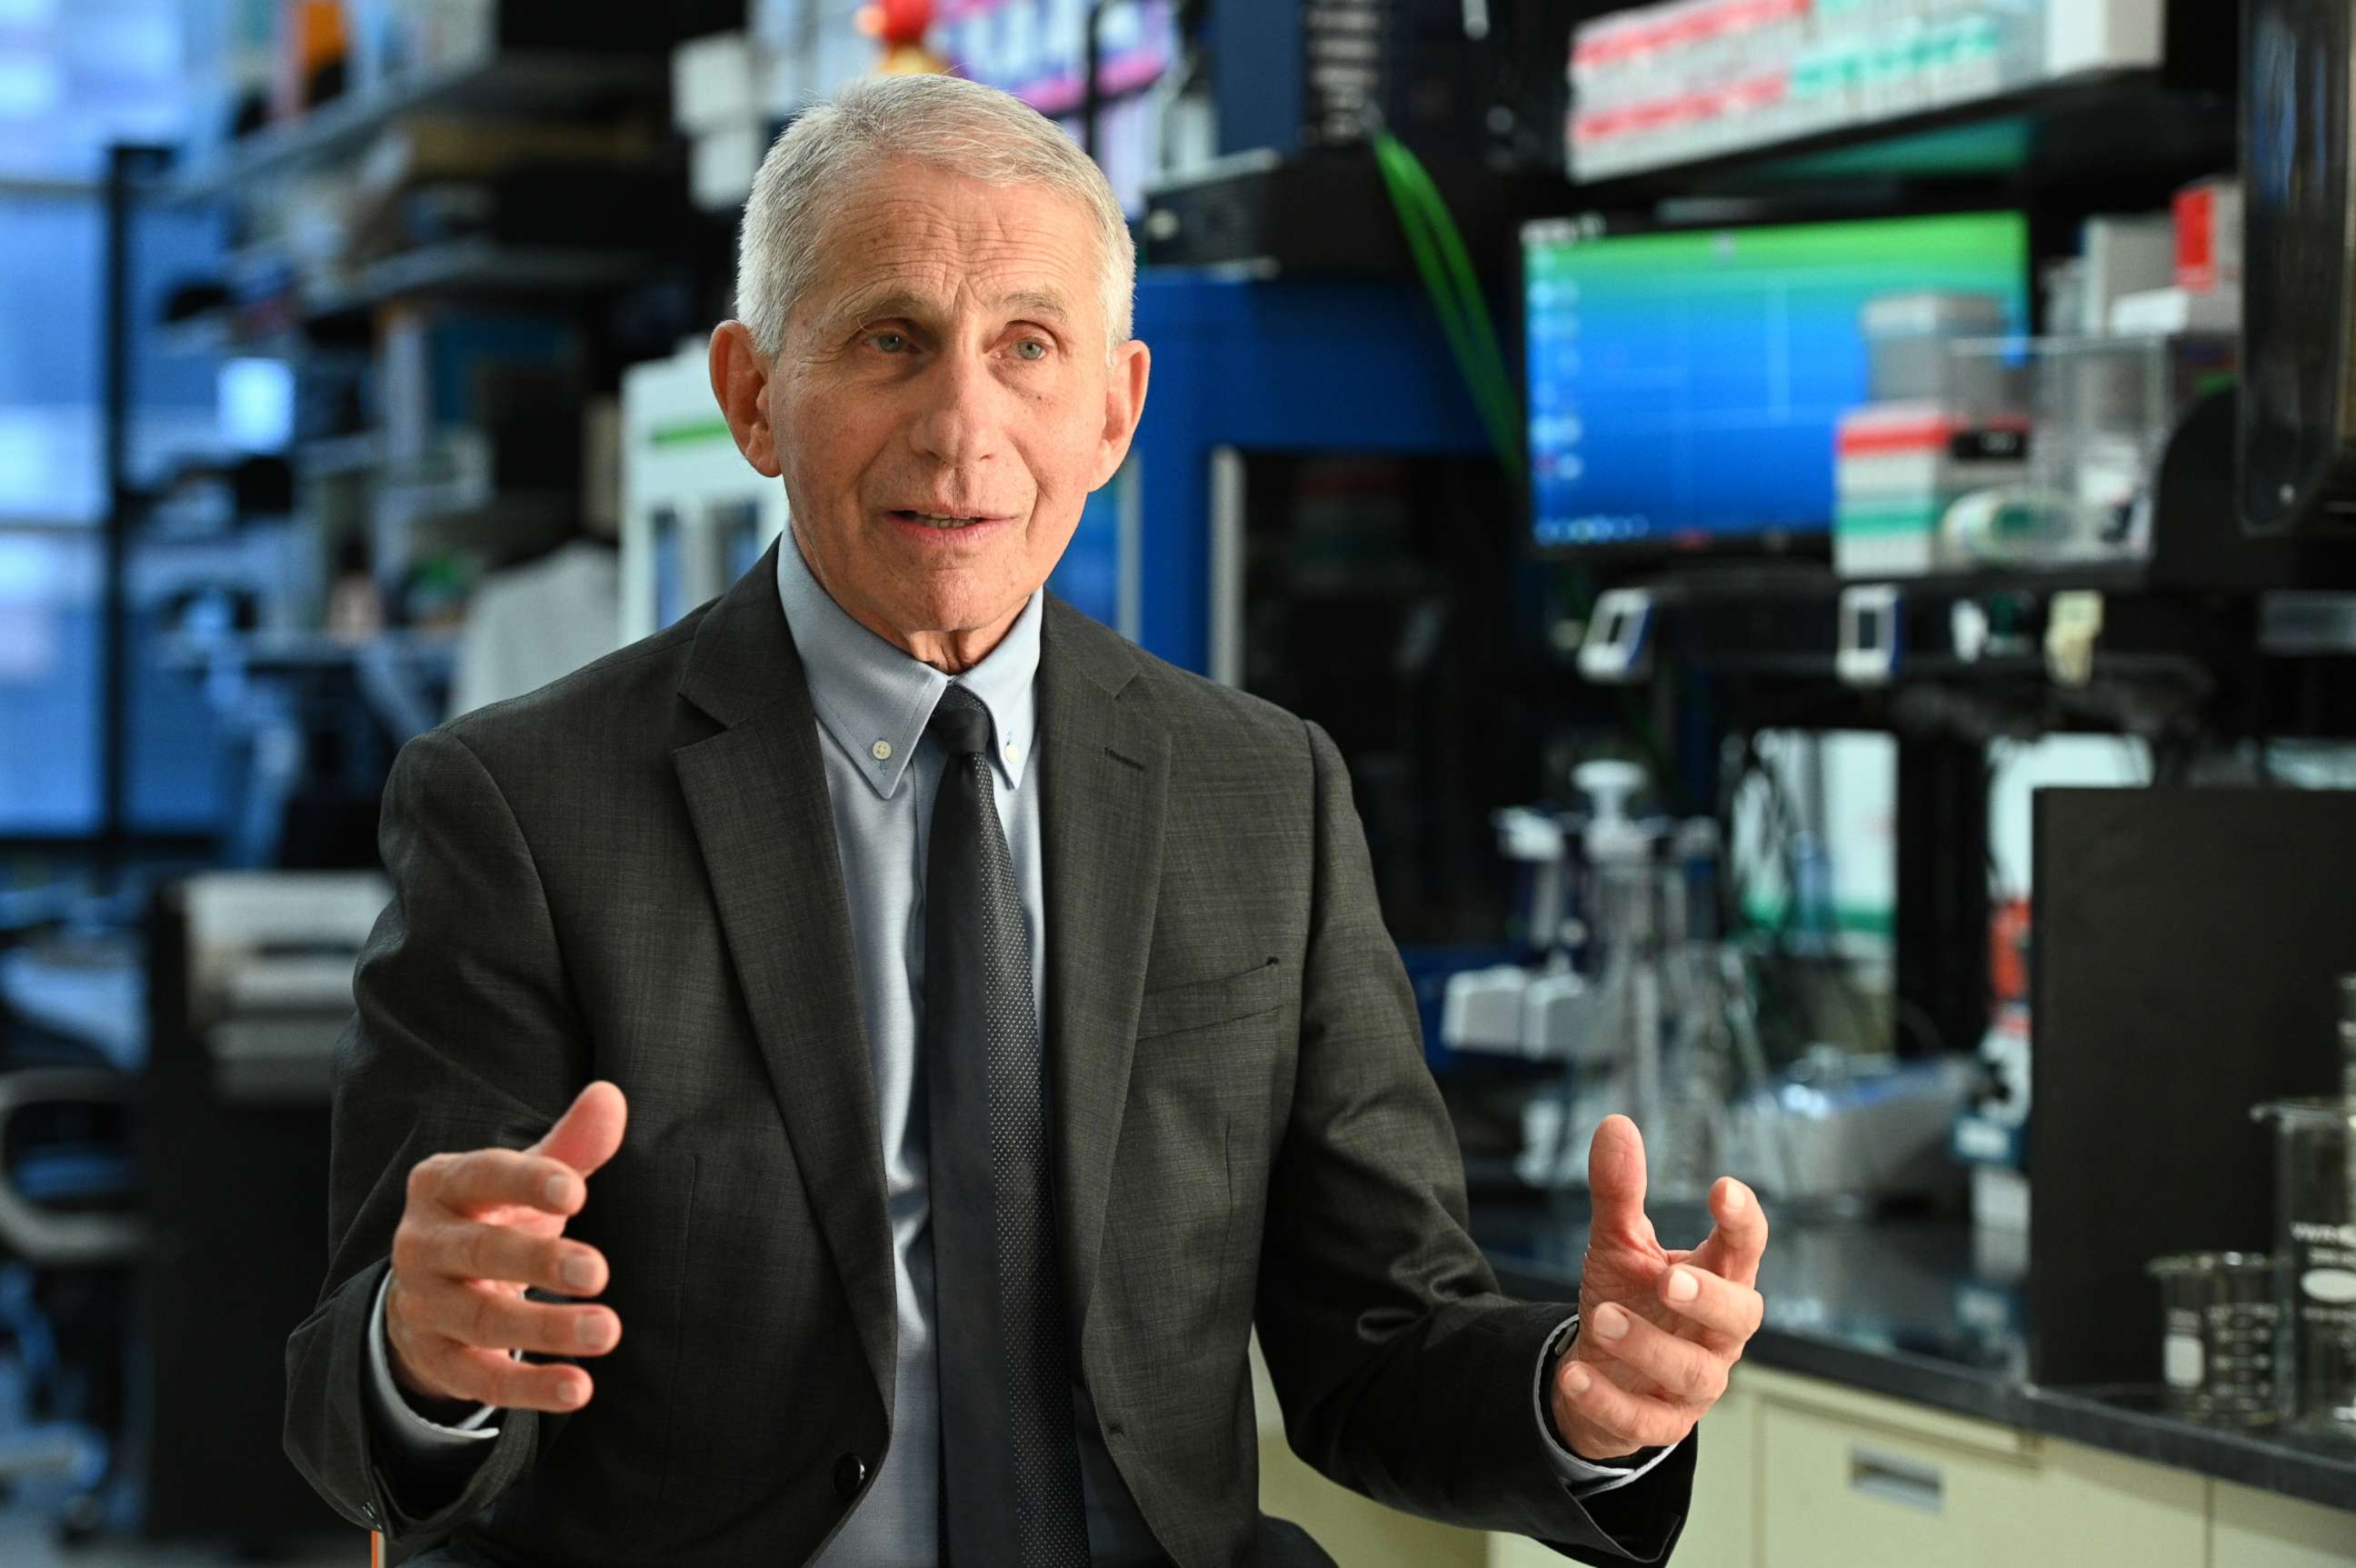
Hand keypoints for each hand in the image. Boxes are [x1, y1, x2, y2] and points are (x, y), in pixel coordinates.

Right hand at [385, 1081, 628, 1414]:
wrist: (432, 1288)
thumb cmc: (497, 1214)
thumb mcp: (528, 1178)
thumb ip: (570, 1145)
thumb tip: (610, 1096)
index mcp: (443, 1183)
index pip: (483, 1177)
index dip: (527, 1183)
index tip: (577, 1191)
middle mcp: (421, 1242)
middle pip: (480, 1251)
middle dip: (539, 1261)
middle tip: (600, 1271)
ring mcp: (422, 1303)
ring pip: (481, 1318)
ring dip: (545, 1328)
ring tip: (607, 1330)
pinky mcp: (435, 1358)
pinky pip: (479, 1377)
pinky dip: (529, 1387)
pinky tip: (579, 1387)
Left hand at [1548, 1115, 1766, 1461]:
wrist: (1602, 1373)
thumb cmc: (1629, 1299)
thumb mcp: (1618, 1244)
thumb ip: (1619, 1192)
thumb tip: (1615, 1124)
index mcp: (1716, 1278)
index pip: (1746, 1248)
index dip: (1742, 1221)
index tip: (1723, 1189)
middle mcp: (1716, 1333)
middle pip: (1742, 1316)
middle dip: (1711, 1298)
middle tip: (1671, 1277)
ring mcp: (1694, 1382)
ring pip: (1694, 1372)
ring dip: (1650, 1346)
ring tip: (1603, 1316)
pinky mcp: (1662, 1423)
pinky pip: (1646, 1421)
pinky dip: (1610, 1400)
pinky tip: (1575, 1373)